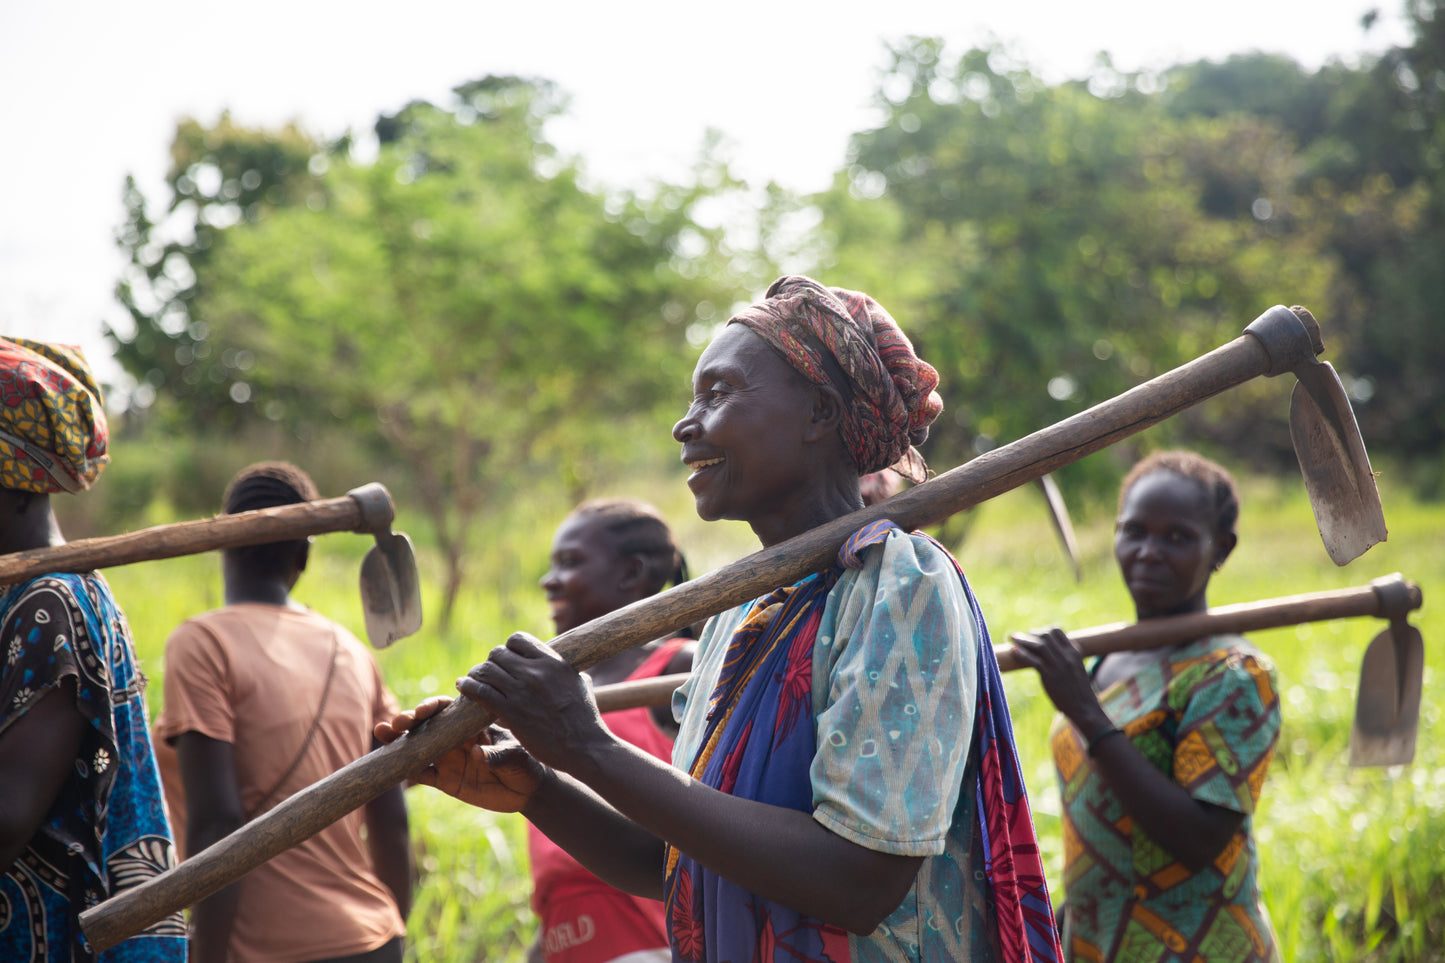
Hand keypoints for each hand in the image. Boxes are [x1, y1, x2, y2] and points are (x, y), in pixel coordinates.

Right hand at [375, 695, 543, 811]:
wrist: (527, 790)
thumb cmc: (525, 763)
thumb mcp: (517, 756)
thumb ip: (497, 754)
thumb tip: (476, 754)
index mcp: (470, 723)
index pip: (448, 709)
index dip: (432, 707)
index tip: (422, 712)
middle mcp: (454, 737)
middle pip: (426, 725)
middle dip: (409, 720)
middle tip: (396, 723)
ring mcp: (447, 758)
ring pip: (417, 747)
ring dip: (398, 741)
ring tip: (381, 733)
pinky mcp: (445, 780)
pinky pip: (422, 774)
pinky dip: (407, 771)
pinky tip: (392, 767)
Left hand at [457, 632, 609, 775]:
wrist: (584, 747)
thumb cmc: (585, 719)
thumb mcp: (581, 685)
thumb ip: (569, 672)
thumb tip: (569, 667)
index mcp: (553, 662)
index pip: (518, 639)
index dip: (509, 648)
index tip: (508, 660)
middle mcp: (536, 672)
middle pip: (498, 653)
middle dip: (492, 662)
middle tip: (490, 674)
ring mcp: (522, 691)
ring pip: (486, 670)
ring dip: (476, 674)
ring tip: (472, 680)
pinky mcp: (511, 712)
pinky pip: (481, 691)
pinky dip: (468, 687)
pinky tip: (463, 687)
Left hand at [1010, 627, 1109, 731]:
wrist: (1085, 708)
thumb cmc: (1079, 691)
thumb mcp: (1076, 669)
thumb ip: (1066, 658)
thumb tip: (1048, 653)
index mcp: (1075, 652)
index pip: (1057, 631)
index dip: (1043, 630)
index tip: (1034, 634)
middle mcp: (1067, 656)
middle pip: (1046, 635)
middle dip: (1031, 634)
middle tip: (1021, 637)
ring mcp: (1059, 665)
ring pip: (1039, 645)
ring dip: (1023, 640)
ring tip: (1012, 638)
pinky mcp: (1050, 676)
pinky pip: (1034, 661)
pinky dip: (1022, 654)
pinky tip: (1013, 651)